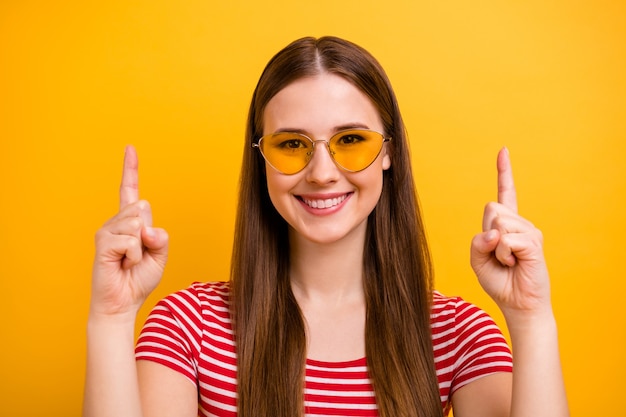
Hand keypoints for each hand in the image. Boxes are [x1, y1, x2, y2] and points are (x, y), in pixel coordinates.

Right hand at [90, 146, 168, 318]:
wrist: (124, 302)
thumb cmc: (139, 279)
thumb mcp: (160, 255)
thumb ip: (160, 236)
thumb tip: (144, 225)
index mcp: (131, 222)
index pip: (131, 191)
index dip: (130, 169)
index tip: (130, 148)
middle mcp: (117, 222)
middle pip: (143, 208)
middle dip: (150, 235)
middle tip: (139, 255)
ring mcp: (107, 231)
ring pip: (138, 224)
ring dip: (142, 248)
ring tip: (130, 261)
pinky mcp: (103, 243)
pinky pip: (132, 241)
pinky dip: (135, 256)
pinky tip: (123, 264)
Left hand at [470, 148, 551, 322]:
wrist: (518, 304)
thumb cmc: (499, 281)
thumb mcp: (477, 260)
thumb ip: (477, 242)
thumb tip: (494, 231)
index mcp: (505, 225)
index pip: (504, 194)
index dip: (504, 172)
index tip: (503, 151)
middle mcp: (520, 223)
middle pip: (491, 208)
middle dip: (486, 232)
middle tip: (498, 254)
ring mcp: (529, 231)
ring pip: (497, 223)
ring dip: (494, 248)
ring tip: (507, 261)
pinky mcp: (534, 242)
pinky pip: (505, 240)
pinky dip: (502, 255)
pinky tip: (514, 264)